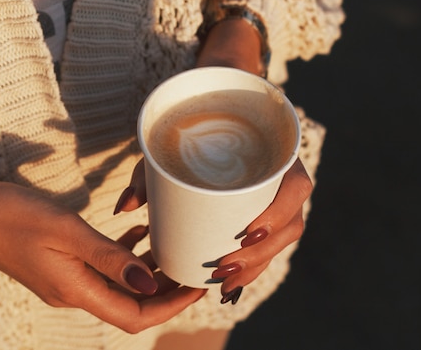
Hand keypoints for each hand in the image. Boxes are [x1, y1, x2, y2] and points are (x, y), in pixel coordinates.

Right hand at [0, 140, 204, 333]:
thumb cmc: (12, 214)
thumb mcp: (66, 230)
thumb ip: (109, 258)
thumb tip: (149, 283)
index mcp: (75, 290)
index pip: (135, 316)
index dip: (171, 306)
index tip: (197, 285)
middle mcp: (72, 293)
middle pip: (130, 305)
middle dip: (164, 289)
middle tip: (190, 264)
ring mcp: (63, 281)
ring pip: (117, 286)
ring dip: (145, 271)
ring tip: (168, 245)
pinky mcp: (57, 266)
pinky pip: (100, 270)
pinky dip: (122, 256)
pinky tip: (134, 232)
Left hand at [114, 158, 312, 302]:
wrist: (201, 133)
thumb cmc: (188, 139)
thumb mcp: (168, 151)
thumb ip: (146, 175)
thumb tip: (124, 206)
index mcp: (274, 154)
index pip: (297, 185)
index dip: (281, 212)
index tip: (249, 231)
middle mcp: (282, 180)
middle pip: (290, 225)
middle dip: (259, 254)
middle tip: (223, 266)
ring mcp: (278, 203)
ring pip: (280, 243)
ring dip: (255, 267)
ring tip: (223, 282)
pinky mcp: (266, 220)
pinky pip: (268, 248)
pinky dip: (250, 269)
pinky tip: (229, 286)